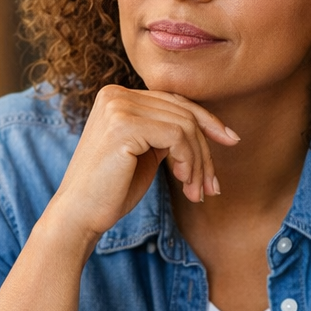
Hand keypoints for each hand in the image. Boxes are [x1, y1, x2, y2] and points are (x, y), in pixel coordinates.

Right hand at [46, 85, 239, 246]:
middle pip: (183, 112)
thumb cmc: (112, 190)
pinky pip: (177, 136)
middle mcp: (115, 94)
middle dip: (205, 151)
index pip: (175, 101)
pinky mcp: (123, 125)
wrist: (79, 216)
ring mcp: (118, 107)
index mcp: (117, 96)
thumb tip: (210, 126)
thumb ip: (166, 132)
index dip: (207, 121)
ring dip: (199, 163)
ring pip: (185, 125)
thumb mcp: (146, 152)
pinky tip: (184, 182)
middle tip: (212, 186)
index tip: (232, 141)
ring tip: (197, 191)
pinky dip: (189, 160)